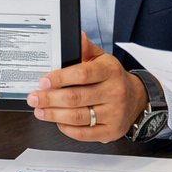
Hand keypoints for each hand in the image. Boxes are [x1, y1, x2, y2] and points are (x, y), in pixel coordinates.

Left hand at [26, 33, 146, 142]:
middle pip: (75, 97)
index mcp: (110, 71)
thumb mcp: (103, 59)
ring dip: (54, 115)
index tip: (42, 82)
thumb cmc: (113, 78)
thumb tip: (77, 37)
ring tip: (40, 111)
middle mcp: (114, 92)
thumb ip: (87, 49)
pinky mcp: (111, 131)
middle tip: (34, 98)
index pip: (82, 74)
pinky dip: (67, 128)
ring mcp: (114, 113)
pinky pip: (84, 133)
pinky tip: (57, 121)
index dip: (59, 79)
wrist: (136, 98)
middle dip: (49, 99)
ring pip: (78, 117)